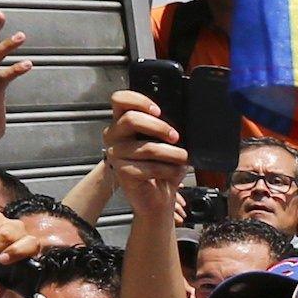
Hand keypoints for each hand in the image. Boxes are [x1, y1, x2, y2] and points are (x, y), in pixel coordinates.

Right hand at [104, 89, 187, 212]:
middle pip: (131, 120)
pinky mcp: (123, 173)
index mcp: (123, 123)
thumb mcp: (166, 141)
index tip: (159, 111)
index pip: (119, 100)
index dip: (138, 100)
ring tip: (184, 157)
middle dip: (159, 127)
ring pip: (146, 147)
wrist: (159, 197)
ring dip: (172, 153)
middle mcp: (114, 136)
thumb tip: (181, 118)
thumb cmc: (164, 165)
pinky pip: (149, 167)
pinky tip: (175, 172)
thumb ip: (165, 126)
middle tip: (175, 137)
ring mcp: (115, 155)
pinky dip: (168, 170)